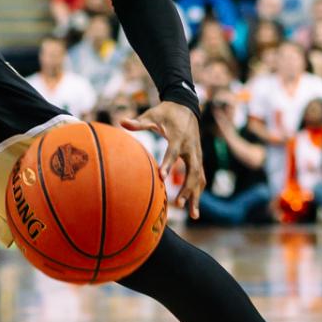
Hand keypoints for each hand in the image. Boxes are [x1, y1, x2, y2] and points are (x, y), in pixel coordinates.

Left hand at [121, 101, 203, 218]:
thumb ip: (139, 122)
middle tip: (178, 204)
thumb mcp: (152, 115)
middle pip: (193, 171)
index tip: (161, 177)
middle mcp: (191, 148)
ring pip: (200, 177)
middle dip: (187, 188)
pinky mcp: (198, 157)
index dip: (168, 164)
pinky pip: (200, 176)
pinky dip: (198, 190)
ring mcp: (196, 154)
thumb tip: (121, 121)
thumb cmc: (166, 112)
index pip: (173, 153)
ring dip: (196, 195)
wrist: (186, 106)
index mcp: (179, 137)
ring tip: (194, 215)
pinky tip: (194, 205)